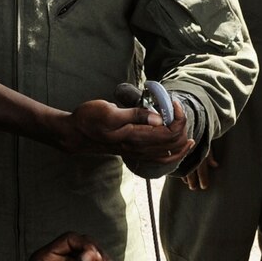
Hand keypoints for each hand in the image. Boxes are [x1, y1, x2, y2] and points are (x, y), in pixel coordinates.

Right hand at [60, 99, 191, 164]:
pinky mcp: (134, 152)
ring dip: (181, 141)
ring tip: (186, 129)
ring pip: (169, 153)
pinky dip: (173, 153)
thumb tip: (158, 118)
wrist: (75, 134)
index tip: (173, 102)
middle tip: (177, 108)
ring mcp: (137, 153)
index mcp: (136, 137)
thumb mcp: (110, 112)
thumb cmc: (89, 120)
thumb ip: (135, 115)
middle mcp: (139, 149)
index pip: (170, 132)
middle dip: (182, 126)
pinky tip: (175, 147)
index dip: (179, 117)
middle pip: (174, 143)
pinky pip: (160, 158)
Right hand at [179, 130, 223, 190]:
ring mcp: (183, 152)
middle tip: (193, 188)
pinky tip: (179, 173)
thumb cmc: (201, 130)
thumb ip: (210, 155)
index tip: (204, 186)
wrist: (190, 120)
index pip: (202, 169)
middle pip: (192, 171)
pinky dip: (178, 168)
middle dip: (193, 180)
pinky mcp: (176, 149)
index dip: (203, 178)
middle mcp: (191, 154)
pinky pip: (176, 161)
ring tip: (187, 183)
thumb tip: (215, 166)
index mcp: (200, 152)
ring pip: (184, 167)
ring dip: (186, 176)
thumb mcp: (208, 142)